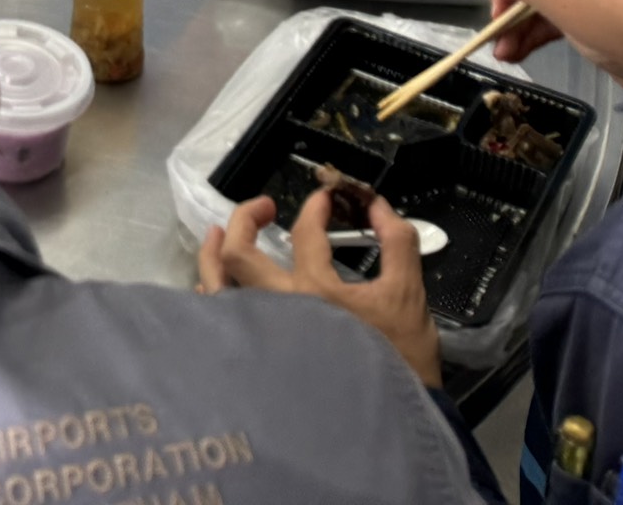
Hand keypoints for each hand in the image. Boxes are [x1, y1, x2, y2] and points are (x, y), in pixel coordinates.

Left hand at [195, 190, 441, 388]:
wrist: (392, 422)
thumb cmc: (400, 359)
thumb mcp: (409, 293)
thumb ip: (396, 242)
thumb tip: (376, 205)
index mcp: (315, 292)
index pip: (304, 233)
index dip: (314, 207)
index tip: (324, 201)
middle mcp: (278, 311)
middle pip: (237, 254)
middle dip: (243, 218)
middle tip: (262, 207)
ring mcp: (261, 338)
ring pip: (215, 288)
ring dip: (213, 254)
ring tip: (215, 234)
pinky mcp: (257, 359)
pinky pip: (219, 320)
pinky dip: (213, 295)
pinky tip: (218, 286)